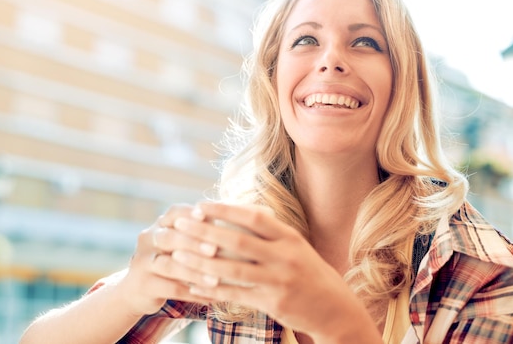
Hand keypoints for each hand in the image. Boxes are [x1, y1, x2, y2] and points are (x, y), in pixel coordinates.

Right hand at [117, 204, 219, 315]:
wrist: (137, 289)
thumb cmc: (171, 259)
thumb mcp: (180, 243)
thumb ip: (199, 232)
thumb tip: (235, 223)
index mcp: (160, 225)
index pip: (175, 213)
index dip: (191, 214)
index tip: (210, 217)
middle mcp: (148, 239)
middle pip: (169, 237)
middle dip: (193, 243)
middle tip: (214, 250)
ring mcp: (143, 262)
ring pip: (169, 265)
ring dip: (194, 273)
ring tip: (216, 281)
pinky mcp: (143, 284)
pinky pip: (169, 288)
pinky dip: (192, 293)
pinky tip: (210, 298)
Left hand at [170, 203, 380, 340]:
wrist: (334, 307)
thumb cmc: (308, 271)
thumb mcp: (295, 245)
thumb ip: (269, 230)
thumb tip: (236, 210)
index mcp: (290, 237)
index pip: (253, 217)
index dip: (225, 209)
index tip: (200, 205)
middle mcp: (286, 257)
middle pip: (239, 241)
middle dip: (205, 231)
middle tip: (180, 224)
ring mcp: (279, 281)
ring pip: (233, 270)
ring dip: (202, 262)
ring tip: (177, 255)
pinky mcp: (273, 304)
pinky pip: (236, 295)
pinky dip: (212, 290)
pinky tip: (193, 286)